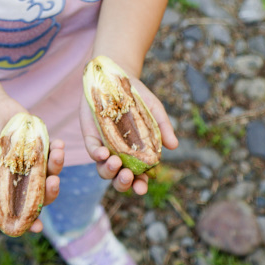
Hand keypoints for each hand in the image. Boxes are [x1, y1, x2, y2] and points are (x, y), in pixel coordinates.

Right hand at [0, 97, 64, 233]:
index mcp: (7, 186)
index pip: (19, 209)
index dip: (29, 221)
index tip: (38, 228)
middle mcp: (22, 178)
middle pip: (41, 194)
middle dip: (50, 192)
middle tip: (54, 182)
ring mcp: (34, 163)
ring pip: (50, 173)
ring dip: (57, 167)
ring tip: (58, 154)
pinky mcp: (42, 147)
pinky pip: (54, 153)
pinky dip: (58, 151)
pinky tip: (59, 144)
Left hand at [80, 73, 178, 195]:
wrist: (116, 76)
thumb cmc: (138, 96)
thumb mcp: (154, 109)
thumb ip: (163, 127)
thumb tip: (174, 146)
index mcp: (136, 154)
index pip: (138, 177)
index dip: (140, 185)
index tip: (142, 188)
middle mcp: (119, 154)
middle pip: (118, 178)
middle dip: (123, 183)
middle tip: (128, 176)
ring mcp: (104, 145)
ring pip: (103, 169)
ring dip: (109, 171)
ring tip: (116, 163)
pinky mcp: (90, 135)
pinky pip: (91, 149)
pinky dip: (96, 154)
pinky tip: (103, 153)